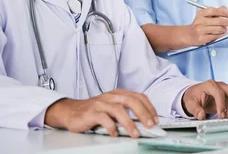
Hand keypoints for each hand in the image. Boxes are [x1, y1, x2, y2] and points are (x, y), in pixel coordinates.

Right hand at [44, 89, 158, 137]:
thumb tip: (144, 122)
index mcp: (118, 94)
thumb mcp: (112, 107)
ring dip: (129, 123)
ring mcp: (101, 104)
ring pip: (119, 110)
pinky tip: (115, 134)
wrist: (71, 111)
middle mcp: (111, 96)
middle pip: (131, 101)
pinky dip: (111, 127)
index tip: (155, 119)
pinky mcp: (92, 113)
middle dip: (143, 113)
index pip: (138, 96)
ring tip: (135, 133)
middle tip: (150, 125)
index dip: (149, 107)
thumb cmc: (94, 110)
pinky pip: (104, 119)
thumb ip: (126, 112)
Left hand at [181, 80, 227, 119]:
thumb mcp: (190, 103)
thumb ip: (195, 109)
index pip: (219, 93)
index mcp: (210, 85)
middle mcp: (220, 85)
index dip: (222, 105)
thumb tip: (201, 116)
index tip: (221, 115)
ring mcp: (225, 90)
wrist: (194, 95)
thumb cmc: (193, 97)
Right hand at [184, 6, 227, 45]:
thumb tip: (226, 10)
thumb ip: (216, 11)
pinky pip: (216, 36)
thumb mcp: (204, 15)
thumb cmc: (199, 24)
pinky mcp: (202, 38)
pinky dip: (222, 35)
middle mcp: (200, 21)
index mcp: (200, 13)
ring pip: (219, 28)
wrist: (188, 35)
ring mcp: (201, 30)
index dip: (224, 12)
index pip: (214, 10)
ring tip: (225, 29)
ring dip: (225, 29)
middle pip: (218, 20)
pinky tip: (222, 33)